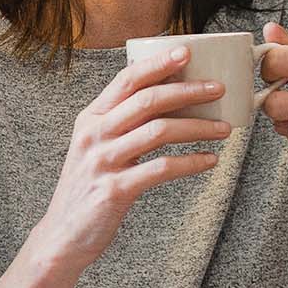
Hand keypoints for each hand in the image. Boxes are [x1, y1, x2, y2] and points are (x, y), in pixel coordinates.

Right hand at [28, 42, 231, 269]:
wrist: (62, 235)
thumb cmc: (87, 187)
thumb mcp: (94, 147)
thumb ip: (120, 123)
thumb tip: (167, 96)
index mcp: (89, 119)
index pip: (125, 80)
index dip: (157, 64)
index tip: (186, 52)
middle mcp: (93, 135)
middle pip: (147, 101)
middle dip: (188, 91)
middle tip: (218, 89)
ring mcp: (103, 162)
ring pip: (159, 132)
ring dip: (198, 127)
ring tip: (224, 129)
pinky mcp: (115, 190)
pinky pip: (161, 169)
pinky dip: (190, 163)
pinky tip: (209, 161)